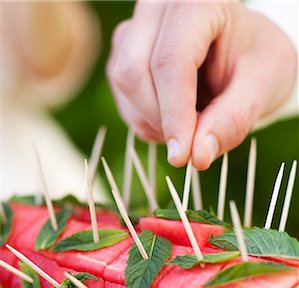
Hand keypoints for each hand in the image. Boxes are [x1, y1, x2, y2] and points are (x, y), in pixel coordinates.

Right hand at [107, 1, 296, 168]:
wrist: (243, 54)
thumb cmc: (255, 63)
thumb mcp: (259, 89)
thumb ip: (231, 121)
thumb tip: (198, 156)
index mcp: (196, 3)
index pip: (171, 62)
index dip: (175, 114)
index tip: (183, 156)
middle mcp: (156, 9)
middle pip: (134, 72)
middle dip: (161, 119)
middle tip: (193, 143)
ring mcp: (134, 31)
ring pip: (124, 87)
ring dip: (154, 123)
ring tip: (192, 125)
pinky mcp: (124, 55)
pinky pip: (123, 99)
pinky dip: (147, 122)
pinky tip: (175, 120)